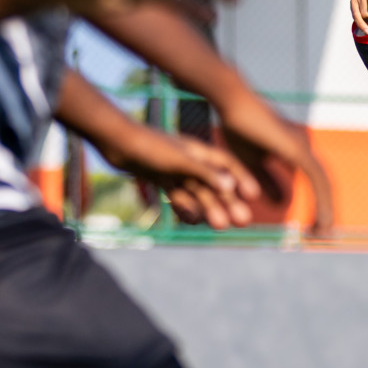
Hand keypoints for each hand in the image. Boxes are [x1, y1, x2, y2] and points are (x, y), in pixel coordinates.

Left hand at [111, 130, 259, 229]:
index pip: (227, 165)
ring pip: (197, 193)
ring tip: (219, 226)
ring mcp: (175, 170)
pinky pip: (178, 196)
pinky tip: (190, 220)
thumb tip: (231, 187)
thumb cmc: (148, 146)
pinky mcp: (160, 177)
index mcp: (198, 151)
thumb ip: (205, 174)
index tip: (254, 196)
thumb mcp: (179, 161)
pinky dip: (184, 208)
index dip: (242, 179)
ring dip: (209, 209)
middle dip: (229, 202)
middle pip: (215, 184)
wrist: (113, 141)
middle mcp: (190, 160)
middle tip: (242, 222)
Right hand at [216, 95, 335, 236]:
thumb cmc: (238, 128)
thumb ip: (268, 182)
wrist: (232, 103)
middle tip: (326, 235)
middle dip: (328, 210)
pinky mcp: (297, 149)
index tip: (317, 226)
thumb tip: (283, 205)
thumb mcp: (252, 164)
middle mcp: (305, 148)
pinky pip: (316, 179)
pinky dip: (321, 200)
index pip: (315, 182)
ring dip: (328, 210)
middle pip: (324, 184)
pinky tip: (322, 218)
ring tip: (325, 233)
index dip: (319, 203)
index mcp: (296, 152)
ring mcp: (304, 147)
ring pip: (324, 184)